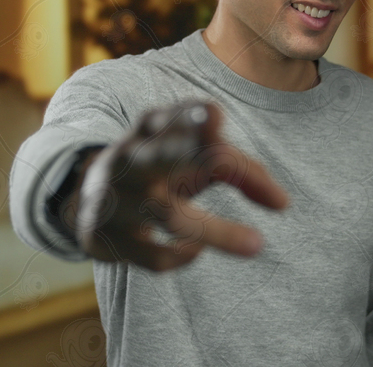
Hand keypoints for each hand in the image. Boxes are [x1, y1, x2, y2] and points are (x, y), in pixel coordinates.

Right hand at [75, 101, 288, 271]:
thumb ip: (239, 168)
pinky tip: (195, 249)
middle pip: (156, 157)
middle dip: (182, 152)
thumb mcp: (192, 159)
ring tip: (258, 244)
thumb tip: (282, 204)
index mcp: (149, 132)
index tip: (214, 115)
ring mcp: (118, 203)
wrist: (89, 201)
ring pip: (168, 216)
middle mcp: (129, 163)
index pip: (173, 120)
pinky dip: (181, 255)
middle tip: (216, 151)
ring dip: (217, 231)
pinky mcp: (110, 240)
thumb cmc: (160, 171)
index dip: (193, 119)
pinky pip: (153, 256)